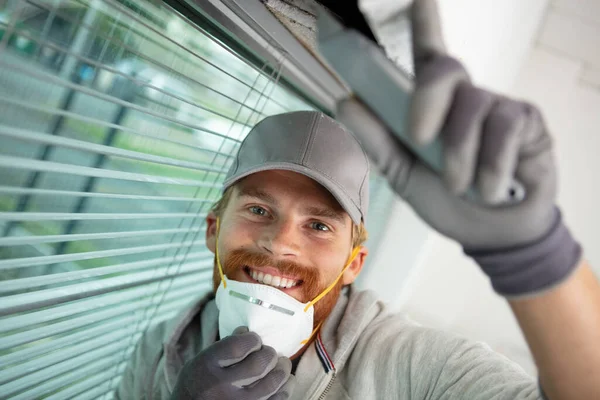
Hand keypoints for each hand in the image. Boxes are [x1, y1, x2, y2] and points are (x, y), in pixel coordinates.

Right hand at [170, 326, 294, 399]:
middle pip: (258, 364)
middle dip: (270, 354)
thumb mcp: (202, 360)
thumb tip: (248, 332)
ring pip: (271, 384)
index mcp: (207, 366)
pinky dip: (285, 389)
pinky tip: (286, 381)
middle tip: (270, 353)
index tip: (255, 340)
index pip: (238, 346)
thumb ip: (225, 346)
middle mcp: (221, 387)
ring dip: (282, 370)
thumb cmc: (198, 383)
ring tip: (282, 364)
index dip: (252, 339)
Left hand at [336, 0, 580, 295]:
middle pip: (444, 68)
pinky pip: (505, 128)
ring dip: (459, 155)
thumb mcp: (403, 174)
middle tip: (419, 137)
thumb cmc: (447, 198)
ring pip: (472, 105)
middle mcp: (463, 96)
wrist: (489, 233)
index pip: (425, 51)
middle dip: (427, 102)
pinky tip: (489, 188)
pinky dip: (490, 167)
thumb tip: (345, 100)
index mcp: (430, 104)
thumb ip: (376, 140)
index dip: (423, 18)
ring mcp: (495, 105)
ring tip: (458, 185)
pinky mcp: (525, 120)